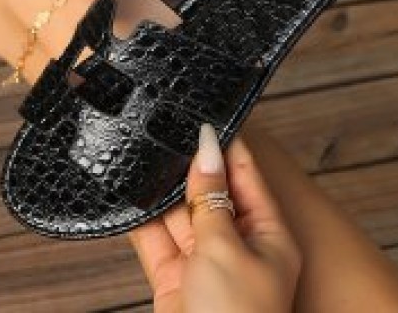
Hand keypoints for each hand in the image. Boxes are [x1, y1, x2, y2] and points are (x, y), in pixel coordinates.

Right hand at [130, 125, 300, 312]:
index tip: (206, 117)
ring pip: (181, 213)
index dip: (226, 145)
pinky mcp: (175, 279)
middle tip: (167, 132)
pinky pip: (157, 239)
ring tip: (146, 156)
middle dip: (190, 167)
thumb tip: (207, 149)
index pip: (246, 175)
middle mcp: (236, 245)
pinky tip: (131, 195)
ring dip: (164, 191)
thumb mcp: (225, 247)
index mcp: (266, 233)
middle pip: (210, 191)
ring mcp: (204, 262)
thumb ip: (210, 197)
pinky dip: (143, 219)